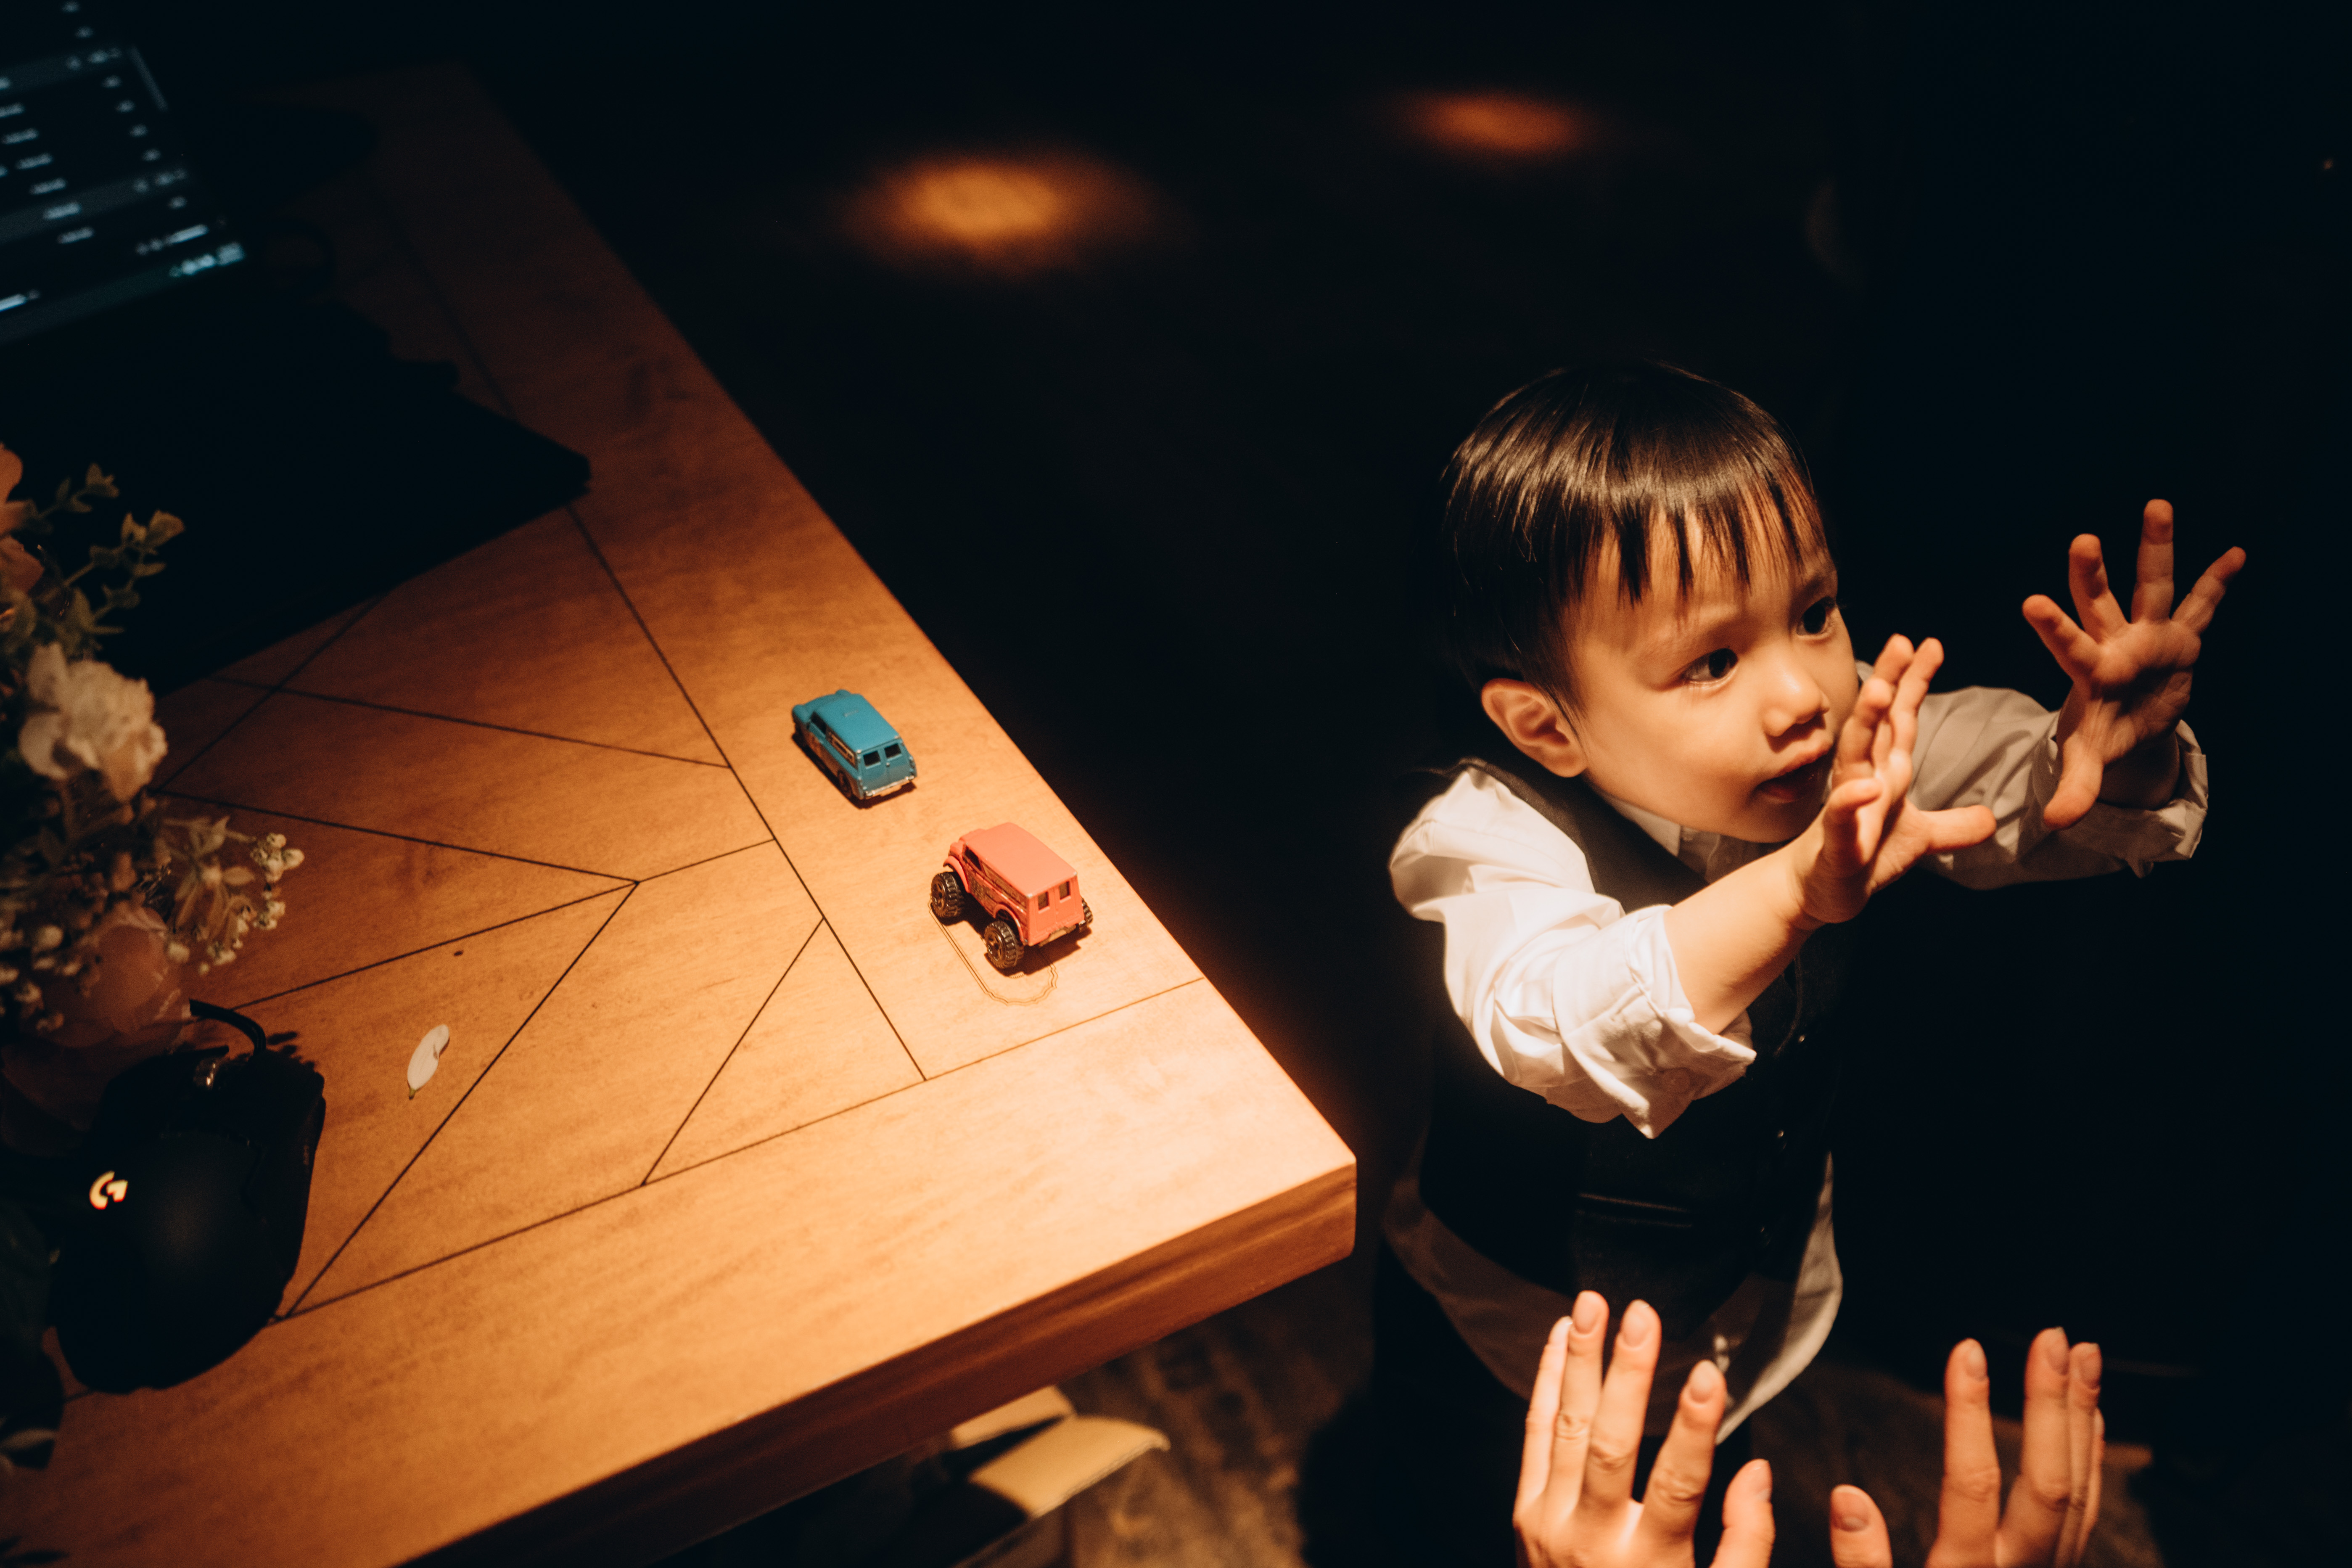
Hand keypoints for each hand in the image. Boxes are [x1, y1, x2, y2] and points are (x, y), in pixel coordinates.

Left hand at [1514, 1292, 1774, 1567]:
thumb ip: (1745, 1543)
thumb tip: (1760, 1474)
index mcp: (1650, 1566)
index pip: (1679, 1485)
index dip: (1697, 1428)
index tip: (1709, 1373)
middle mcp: (1592, 1541)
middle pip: (1611, 1445)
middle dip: (1627, 1375)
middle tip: (1642, 1315)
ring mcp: (1549, 1525)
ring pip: (1565, 1430)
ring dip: (1578, 1362)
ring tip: (1592, 1306)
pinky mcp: (1524, 1515)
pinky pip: (1533, 1438)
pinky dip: (1543, 1385)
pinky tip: (1557, 1341)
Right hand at [1789, 635, 1996, 926]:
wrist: (1821, 892)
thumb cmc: (1863, 858)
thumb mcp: (1919, 839)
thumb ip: (1952, 826)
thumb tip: (1989, 819)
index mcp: (1885, 773)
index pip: (1900, 719)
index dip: (1913, 681)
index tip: (1927, 644)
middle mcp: (1863, 779)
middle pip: (1875, 722)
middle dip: (1887, 681)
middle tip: (1900, 642)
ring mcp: (1846, 807)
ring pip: (1853, 755)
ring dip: (1865, 722)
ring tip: (1882, 691)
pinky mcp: (1836, 842)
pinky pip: (1839, 816)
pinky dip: (1849, 801)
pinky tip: (1866, 786)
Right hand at [1828, 1331, 2104, 1567]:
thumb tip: (1847, 1498)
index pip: (1975, 1486)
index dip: (1970, 1414)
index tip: (1966, 1350)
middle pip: (2048, 1485)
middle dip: (2051, 1404)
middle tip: (2054, 1338)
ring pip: (2081, 1495)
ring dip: (2083, 1421)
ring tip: (2086, 1357)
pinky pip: (2088, 1515)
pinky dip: (2093, 1459)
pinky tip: (2090, 1420)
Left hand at [2022, 500, 2243, 828]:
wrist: (2132, 720)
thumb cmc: (2104, 732)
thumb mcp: (2089, 758)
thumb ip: (2074, 785)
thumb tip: (2053, 826)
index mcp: (2090, 670)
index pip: (2067, 645)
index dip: (2052, 626)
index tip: (2030, 602)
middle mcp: (2116, 642)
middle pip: (2100, 603)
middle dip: (2091, 574)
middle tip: (2082, 540)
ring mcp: (2149, 634)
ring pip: (2151, 585)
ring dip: (2156, 547)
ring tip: (2155, 505)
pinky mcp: (2182, 635)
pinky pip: (2202, 603)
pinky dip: (2218, 580)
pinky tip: (2238, 552)